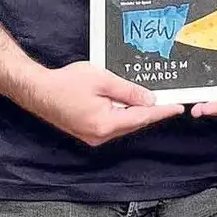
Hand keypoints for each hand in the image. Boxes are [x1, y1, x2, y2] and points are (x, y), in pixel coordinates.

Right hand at [21, 61, 185, 145]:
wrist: (38, 90)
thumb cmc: (66, 83)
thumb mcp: (103, 80)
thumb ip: (128, 91)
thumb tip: (149, 100)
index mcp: (105, 124)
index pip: (142, 117)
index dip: (162, 111)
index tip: (178, 108)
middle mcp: (100, 135)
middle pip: (134, 123)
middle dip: (152, 112)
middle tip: (170, 100)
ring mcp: (93, 136)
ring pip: (124, 124)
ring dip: (137, 112)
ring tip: (154, 100)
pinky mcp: (88, 132)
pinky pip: (113, 124)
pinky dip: (123, 114)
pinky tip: (130, 104)